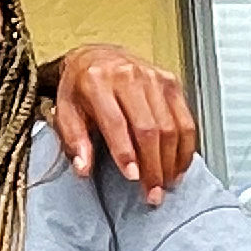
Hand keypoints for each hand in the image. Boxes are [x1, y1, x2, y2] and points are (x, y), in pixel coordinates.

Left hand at [49, 46, 196, 204]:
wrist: (97, 57)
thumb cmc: (79, 88)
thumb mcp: (65, 112)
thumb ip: (74, 141)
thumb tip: (83, 169)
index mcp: (98, 82)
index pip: (116, 123)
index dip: (126, 153)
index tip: (133, 178)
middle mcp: (129, 77)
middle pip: (149, 128)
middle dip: (153, 165)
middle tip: (153, 193)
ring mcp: (154, 78)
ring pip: (170, 126)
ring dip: (171, 161)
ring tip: (166, 185)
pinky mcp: (171, 82)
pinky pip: (185, 119)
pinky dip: (185, 147)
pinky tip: (179, 166)